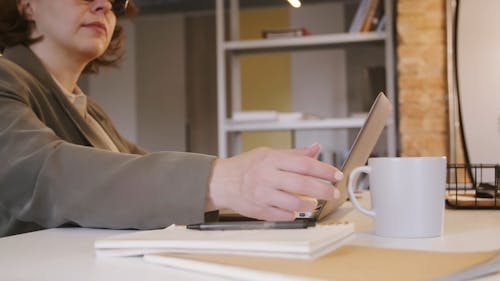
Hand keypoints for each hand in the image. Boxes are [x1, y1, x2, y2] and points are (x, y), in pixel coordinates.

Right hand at [206, 144, 342, 220]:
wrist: (221, 181)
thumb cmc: (245, 166)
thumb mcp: (268, 153)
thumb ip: (294, 154)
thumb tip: (315, 148)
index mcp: (271, 159)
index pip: (304, 164)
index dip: (323, 170)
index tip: (335, 175)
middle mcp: (267, 176)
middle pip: (302, 184)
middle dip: (323, 189)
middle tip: (333, 192)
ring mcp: (263, 194)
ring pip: (295, 203)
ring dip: (309, 204)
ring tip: (314, 202)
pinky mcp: (259, 210)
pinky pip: (284, 215)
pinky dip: (294, 213)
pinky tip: (296, 209)